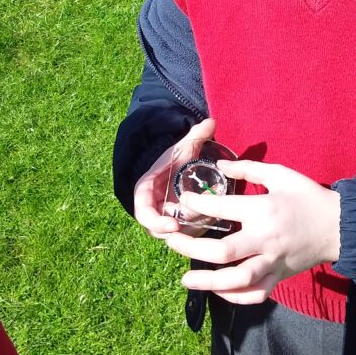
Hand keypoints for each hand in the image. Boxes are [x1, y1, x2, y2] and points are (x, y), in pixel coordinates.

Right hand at [133, 117, 215, 237]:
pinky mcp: (176, 223)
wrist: (173, 166)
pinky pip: (182, 232)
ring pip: (172, 233)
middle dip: (176, 230)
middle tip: (194, 226)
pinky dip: (194, 230)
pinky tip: (208, 222)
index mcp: (146, 191)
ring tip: (205, 221)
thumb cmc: (173, 158)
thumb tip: (212, 122)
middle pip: (158, 229)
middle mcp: (152, 208)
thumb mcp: (182, 147)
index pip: (143, 213)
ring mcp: (163, 217)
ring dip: (187, 230)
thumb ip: (196, 135)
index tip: (174, 225)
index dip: (156, 222)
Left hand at [164, 159, 340, 303]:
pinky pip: (255, 294)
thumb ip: (249, 169)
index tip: (182, 202)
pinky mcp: (279, 277)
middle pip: (222, 252)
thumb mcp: (281, 174)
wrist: (340, 226)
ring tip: (186, 279)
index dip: (198, 205)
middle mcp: (265, 240)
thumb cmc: (309, 197)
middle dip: (191, 249)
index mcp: (264, 211)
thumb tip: (220, 166)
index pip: (222, 209)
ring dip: (208, 282)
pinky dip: (236, 297)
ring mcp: (272, 262)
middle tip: (170, 243)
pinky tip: (219, 291)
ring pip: (237, 280)